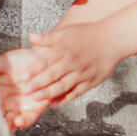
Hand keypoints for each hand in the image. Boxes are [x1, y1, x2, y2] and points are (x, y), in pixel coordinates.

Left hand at [0, 23, 126, 129]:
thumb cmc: (89, 34)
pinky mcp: (91, 82)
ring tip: (36, 99)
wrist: (113, 39)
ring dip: (48, 93)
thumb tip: (31, 37)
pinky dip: (64, 99)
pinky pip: (75, 93)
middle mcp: (73, 62)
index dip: (33, 70)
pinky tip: (54, 103)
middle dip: (37, 84)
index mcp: (65, 48)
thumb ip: (48, 38)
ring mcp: (82, 73)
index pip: (46, 61)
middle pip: (52, 75)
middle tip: (24, 91)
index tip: (23, 77)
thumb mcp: (67, 31)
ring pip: (63, 86)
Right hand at [0, 51, 56, 130]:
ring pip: (10, 121)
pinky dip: (23, 122)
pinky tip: (18, 121)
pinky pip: (28, 119)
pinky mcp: (34, 110)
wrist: (44, 59)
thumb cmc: (24, 60)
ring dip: (5, 126)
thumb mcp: (5, 62)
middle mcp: (7, 102)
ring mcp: (20, 107)